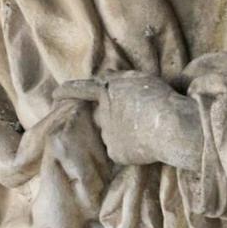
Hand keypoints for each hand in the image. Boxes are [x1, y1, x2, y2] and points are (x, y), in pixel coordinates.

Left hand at [56, 74, 201, 171]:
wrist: (171, 127)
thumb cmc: (161, 100)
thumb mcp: (140, 80)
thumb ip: (119, 78)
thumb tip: (105, 75)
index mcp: (107, 92)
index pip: (83, 89)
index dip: (68, 90)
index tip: (55, 93)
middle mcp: (102, 113)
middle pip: (100, 115)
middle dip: (110, 117)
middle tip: (133, 118)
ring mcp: (107, 134)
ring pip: (111, 134)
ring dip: (124, 133)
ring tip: (146, 132)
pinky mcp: (115, 153)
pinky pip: (120, 151)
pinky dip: (131, 149)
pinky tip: (145, 146)